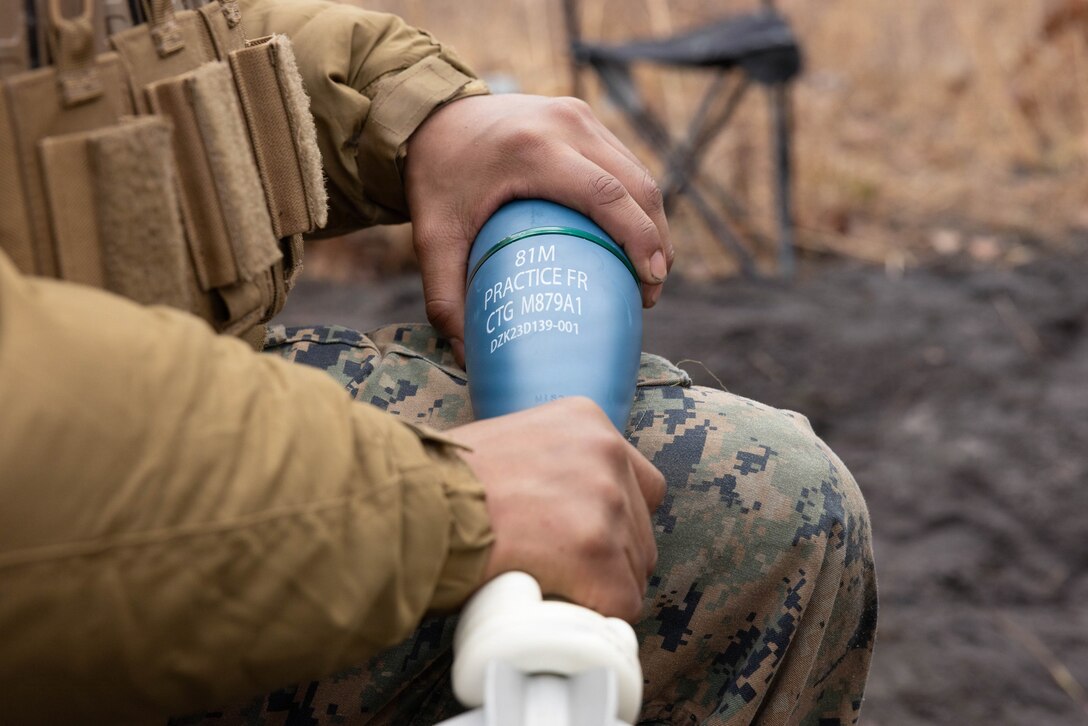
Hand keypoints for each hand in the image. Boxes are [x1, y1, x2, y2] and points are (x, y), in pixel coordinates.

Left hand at [404, 94, 673, 364]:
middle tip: (651, 291)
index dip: (640, 239)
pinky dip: (637, 201)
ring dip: (653, 222)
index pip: (607, 194)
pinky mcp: (583, 116)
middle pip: (636, 185)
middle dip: (656, 240)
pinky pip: (625, 161)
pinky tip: (633, 238)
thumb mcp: (433, 237)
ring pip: (638, 171)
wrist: (428, 116)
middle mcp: (564, 124)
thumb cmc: (434, 178)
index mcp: (532, 149)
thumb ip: (445, 297)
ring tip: (648, 272)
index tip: (652, 282)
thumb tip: (467, 357)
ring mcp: (578, 115)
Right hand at [446, 397, 664, 621]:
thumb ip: (550, 465)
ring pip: (633, 569)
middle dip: (609, 559)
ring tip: (548, 588)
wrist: (414, 503)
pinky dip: (592, 617)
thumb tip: (562, 508)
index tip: (584, 541)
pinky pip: (621, 605)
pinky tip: (557, 609)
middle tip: (560, 572)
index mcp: (587, 420)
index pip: (639, 484)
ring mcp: (606, 501)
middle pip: (641, 529)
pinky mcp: (596, 550)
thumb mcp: (510, 443)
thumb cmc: (442, 481)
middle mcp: (606, 452)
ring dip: (597, 589)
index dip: (616, 521)